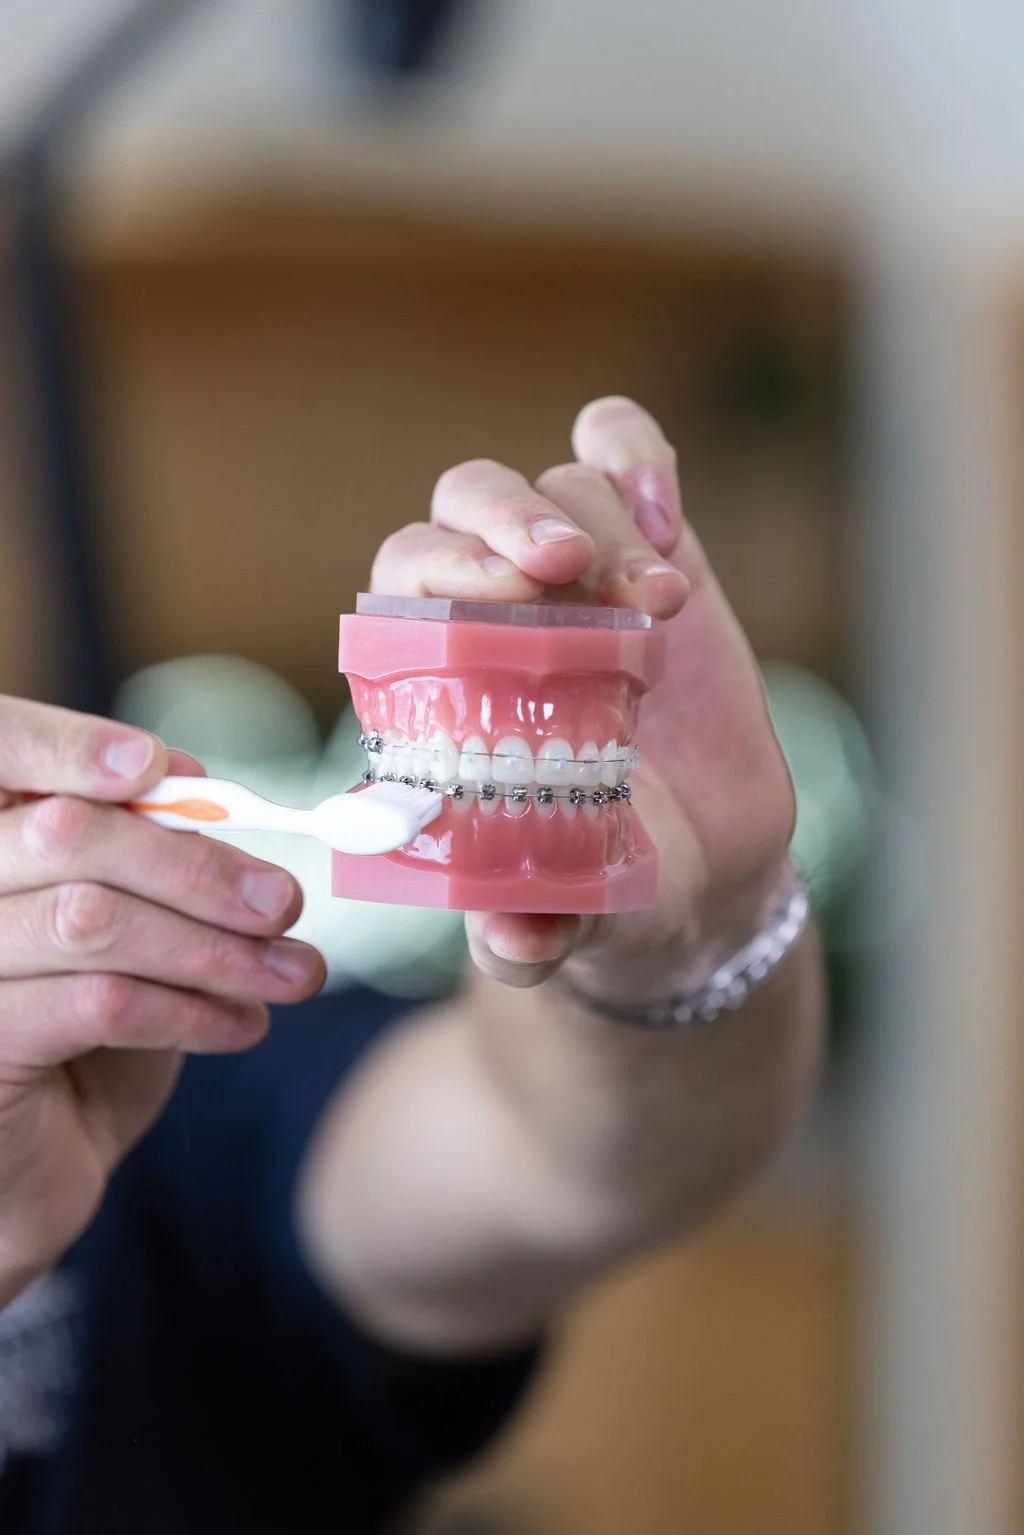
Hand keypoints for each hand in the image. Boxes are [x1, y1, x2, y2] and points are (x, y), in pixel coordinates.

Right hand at [0, 698, 324, 1303]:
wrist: (31, 1176)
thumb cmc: (82, 1036)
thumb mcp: (123, 930)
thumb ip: (145, 857)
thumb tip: (206, 788)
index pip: (1, 752)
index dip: (70, 746)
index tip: (162, 769)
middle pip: (65, 833)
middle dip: (196, 865)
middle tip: (285, 902)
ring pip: (93, 921)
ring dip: (215, 948)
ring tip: (294, 975)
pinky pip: (99, 1003)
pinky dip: (190, 1010)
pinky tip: (244, 1027)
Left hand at [371, 396, 794, 997]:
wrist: (698, 875)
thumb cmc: (601, 887)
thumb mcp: (568, 915)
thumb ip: (532, 930)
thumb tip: (508, 939)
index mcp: (442, 678)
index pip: (405, 582)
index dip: (442, 569)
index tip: (506, 599)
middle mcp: (497, 612)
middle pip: (466, 505)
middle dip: (508, 518)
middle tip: (568, 569)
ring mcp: (576, 575)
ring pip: (556, 483)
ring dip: (604, 523)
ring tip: (661, 606)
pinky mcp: (649, 547)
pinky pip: (619, 448)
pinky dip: (636, 454)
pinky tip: (667, 518)